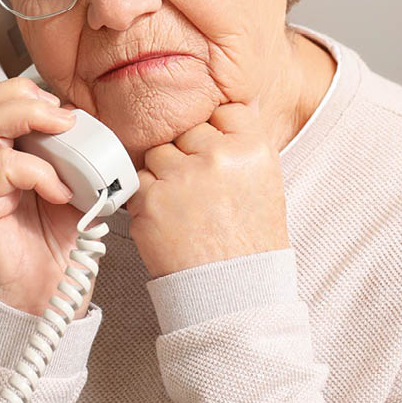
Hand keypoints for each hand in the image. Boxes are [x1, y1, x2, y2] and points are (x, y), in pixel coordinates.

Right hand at [0, 59, 96, 317]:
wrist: (47, 306)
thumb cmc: (57, 252)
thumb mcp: (71, 190)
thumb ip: (67, 157)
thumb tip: (79, 124)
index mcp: (2, 161)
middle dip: (20, 92)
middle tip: (59, 110)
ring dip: (27, 116)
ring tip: (61, 128)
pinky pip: (0, 169)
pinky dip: (37, 171)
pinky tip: (59, 189)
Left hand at [125, 100, 289, 279]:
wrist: (234, 292)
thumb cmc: (249, 243)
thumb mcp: (264, 184)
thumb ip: (239, 147)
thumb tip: (216, 118)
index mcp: (252, 148)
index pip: (222, 110)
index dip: (214, 131)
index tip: (213, 152)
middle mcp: (217, 156)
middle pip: (184, 131)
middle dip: (186, 156)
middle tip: (199, 191)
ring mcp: (181, 176)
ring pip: (156, 154)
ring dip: (162, 176)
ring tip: (185, 208)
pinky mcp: (150, 198)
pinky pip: (137, 182)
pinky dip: (146, 199)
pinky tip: (169, 220)